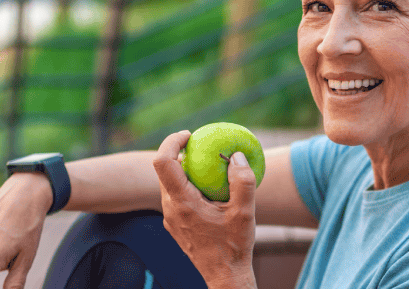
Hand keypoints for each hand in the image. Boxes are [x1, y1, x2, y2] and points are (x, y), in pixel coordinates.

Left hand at [152, 131, 258, 288]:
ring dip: (184, 171)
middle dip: (179, 153)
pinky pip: (176, 197)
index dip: (172, 142)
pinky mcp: (175, 225)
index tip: (190, 135)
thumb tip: (236, 155)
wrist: (224, 276)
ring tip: (208, 167)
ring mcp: (171, 219)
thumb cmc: (234, 246)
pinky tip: (209, 190)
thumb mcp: (245, 212)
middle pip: (164, 171)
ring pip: (169, 185)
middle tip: (201, 146)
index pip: (163, 162)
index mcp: (182, 203)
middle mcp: (171, 209)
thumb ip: (242, 181)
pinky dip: (188, 186)